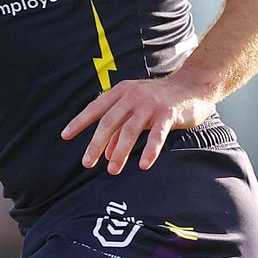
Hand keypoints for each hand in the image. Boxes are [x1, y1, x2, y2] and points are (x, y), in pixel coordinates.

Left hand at [60, 76, 213, 174]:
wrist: (192, 86)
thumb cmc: (160, 100)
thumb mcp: (136, 111)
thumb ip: (120, 129)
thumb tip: (106, 153)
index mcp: (121, 92)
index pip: (95, 108)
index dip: (80, 122)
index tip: (65, 136)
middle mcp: (132, 96)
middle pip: (109, 121)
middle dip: (95, 143)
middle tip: (86, 163)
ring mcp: (150, 104)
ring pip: (130, 130)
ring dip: (120, 151)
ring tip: (112, 170)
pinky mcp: (168, 114)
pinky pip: (157, 135)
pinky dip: (150, 150)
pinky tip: (144, 165)